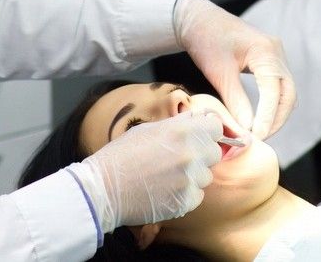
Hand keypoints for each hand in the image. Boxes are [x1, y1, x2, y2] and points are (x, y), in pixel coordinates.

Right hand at [69, 111, 222, 230]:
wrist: (104, 188)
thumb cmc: (122, 154)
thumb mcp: (148, 129)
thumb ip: (177, 124)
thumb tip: (195, 118)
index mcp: (182, 130)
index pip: (215, 127)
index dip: (208, 131)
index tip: (201, 136)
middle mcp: (190, 153)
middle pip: (214, 152)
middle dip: (201, 154)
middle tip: (181, 157)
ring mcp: (189, 179)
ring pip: (206, 175)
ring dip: (193, 175)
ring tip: (169, 175)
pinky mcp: (186, 201)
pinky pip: (198, 195)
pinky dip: (186, 194)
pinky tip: (167, 190)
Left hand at [175, 0, 295, 139]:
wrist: (198, 19)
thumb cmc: (206, 41)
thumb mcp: (219, 72)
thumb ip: (235, 100)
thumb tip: (248, 129)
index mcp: (266, 50)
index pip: (274, 90)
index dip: (267, 116)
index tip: (256, 136)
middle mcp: (276, 51)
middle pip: (288, 92)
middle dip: (277, 118)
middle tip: (259, 137)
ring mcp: (275, 53)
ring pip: (285, 90)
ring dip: (276, 113)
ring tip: (259, 131)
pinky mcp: (268, 58)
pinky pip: (277, 85)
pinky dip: (272, 103)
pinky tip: (259, 116)